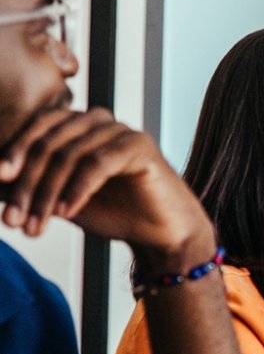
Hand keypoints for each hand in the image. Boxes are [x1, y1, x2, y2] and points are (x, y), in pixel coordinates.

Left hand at [0, 106, 208, 254]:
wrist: (158, 232)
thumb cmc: (113, 211)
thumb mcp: (57, 199)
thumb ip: (27, 187)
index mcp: (79, 125)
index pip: (38, 127)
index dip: (15, 151)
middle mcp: (98, 121)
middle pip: (49, 143)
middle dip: (26, 185)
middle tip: (13, 220)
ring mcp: (121, 130)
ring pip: (70, 155)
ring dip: (46, 195)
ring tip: (37, 226)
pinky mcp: (140, 146)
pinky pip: (97, 163)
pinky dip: (76, 190)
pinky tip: (66, 213)